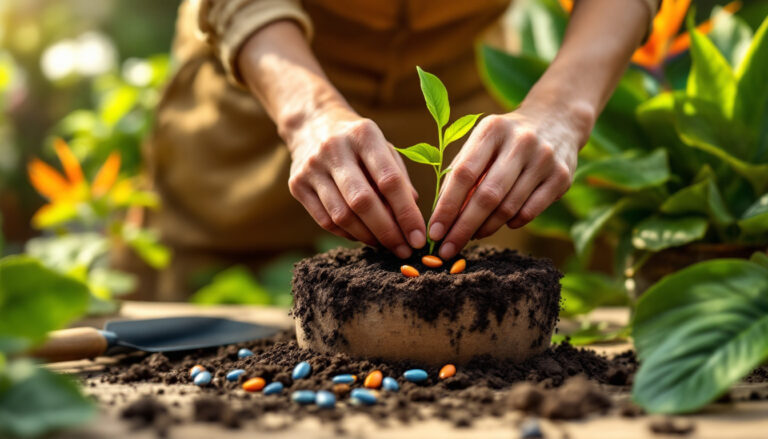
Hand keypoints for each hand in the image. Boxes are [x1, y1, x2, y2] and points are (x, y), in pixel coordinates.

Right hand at [285, 105, 425, 257]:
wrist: (312, 124)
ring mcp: (312, 167)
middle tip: (404, 250)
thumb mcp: (383, 148)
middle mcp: (334, 148)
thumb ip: (399, 179)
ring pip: (342, 216)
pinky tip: (363, 236)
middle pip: (362, 201)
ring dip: (368, 237)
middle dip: (387, 232)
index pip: (389, 180)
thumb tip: (413, 219)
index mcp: (363, 134)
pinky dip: (348, 234)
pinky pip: (325, 220)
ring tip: (386, 246)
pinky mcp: (297, 184)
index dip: (406, 213)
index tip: (419, 237)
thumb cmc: (358, 143)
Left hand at [428, 103, 591, 259]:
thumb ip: (461, 173)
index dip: (447, 206)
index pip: (464, 174)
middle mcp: (520, 142)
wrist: (556, 120)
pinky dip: (512, 223)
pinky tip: (503, 224)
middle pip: (487, 195)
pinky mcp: (562, 176)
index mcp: (492, 130)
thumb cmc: (505, 140)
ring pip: (509, 207)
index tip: (434, 232)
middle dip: (463, 227)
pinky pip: (530, 212)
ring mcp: (544, 159)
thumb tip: (442, 217)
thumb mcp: (482, 143)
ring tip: (472, 235)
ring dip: (485, 228)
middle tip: (447, 250)